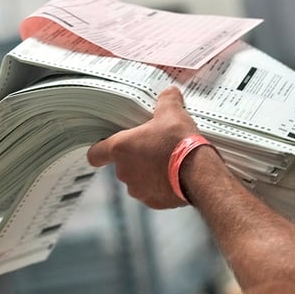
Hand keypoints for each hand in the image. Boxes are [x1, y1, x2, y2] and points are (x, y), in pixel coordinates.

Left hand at [87, 86, 198, 208]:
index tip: (107, 148)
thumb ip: (166, 100)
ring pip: (138, 180)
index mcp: (121, 148)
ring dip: (148, 173)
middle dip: (136, 157)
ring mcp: (138, 189)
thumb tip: (169, 92)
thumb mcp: (173, 112)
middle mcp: (124, 171)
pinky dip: (161, 186)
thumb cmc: (179, 142)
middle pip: (122, 165)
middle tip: (155, 147)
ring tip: (169, 162)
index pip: (95, 153)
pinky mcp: (154, 201)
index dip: (100, 150)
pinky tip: (176, 176)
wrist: (199, 172)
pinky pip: (153, 192)